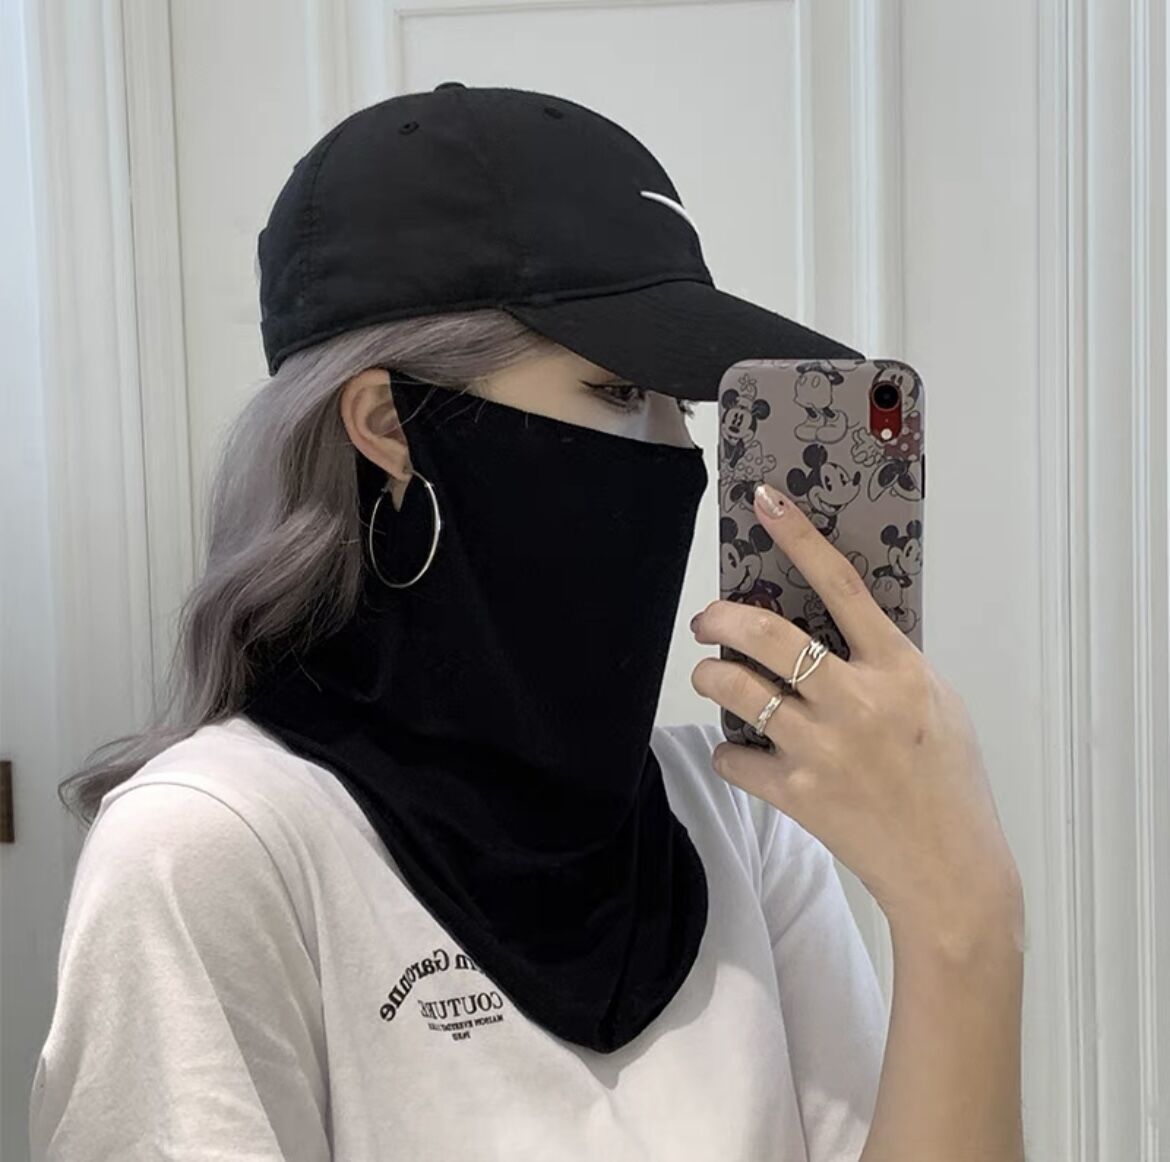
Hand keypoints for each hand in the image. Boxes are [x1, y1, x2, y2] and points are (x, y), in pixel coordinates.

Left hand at [690, 482, 1021, 947]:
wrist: (950, 871)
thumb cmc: (948, 779)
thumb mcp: (936, 703)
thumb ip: (888, 663)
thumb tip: (830, 629)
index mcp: (898, 670)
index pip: (842, 587)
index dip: (799, 539)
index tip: (765, 502)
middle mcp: (856, 701)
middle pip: (767, 635)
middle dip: (720, 618)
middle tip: (706, 621)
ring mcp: (822, 749)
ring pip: (735, 690)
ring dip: (710, 677)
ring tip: (713, 676)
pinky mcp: (797, 795)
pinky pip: (733, 756)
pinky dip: (729, 750)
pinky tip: (741, 751)